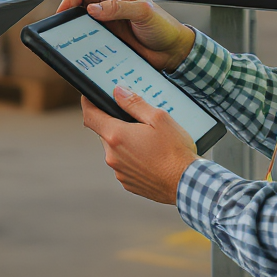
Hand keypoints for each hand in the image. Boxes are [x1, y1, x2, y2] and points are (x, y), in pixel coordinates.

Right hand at [47, 0, 194, 72]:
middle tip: (62, 16)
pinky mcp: (106, 34)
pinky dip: (79, 33)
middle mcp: (109, 1)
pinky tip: (76, 38)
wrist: (171, 51)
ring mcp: (106, 18)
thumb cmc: (163, 27)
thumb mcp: (143, 12)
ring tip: (66, 26)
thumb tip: (94, 8)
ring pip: (80, 14)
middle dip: (68, 3)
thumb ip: (118, 8)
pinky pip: (86, 31)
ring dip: (72, 19)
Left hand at [82, 88, 198, 204]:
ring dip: (124, 142)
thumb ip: (134, 103)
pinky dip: (131, 158)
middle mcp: (113, 156)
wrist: (188, 184)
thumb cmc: (175, 151)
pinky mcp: (127, 183)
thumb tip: (118, 91)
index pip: (90, 115)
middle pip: (104, 132)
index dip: (88, 103)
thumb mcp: (158, 118)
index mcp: (117, 136)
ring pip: (114, 149)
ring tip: (148, 141)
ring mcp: (119, 172)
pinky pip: (123, 165)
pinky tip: (150, 157)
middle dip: (115, 123)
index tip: (89, 96)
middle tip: (136, 120)